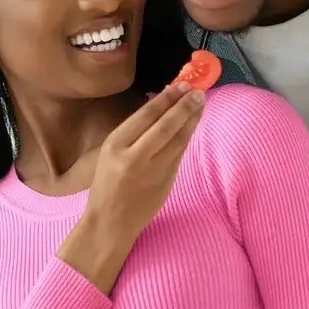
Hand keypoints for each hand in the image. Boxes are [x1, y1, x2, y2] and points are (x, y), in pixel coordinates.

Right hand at [57, 85, 205, 292]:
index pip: (145, 115)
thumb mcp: (110, 155)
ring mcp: (151, 171)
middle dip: (183, 106)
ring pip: (177, 140)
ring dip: (191, 120)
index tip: (180, 85)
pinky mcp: (165, 182)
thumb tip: (161, 107)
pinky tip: (192, 126)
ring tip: (200, 104)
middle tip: (198, 91)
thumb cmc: (107, 186)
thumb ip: (134, 134)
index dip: (166, 98)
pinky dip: (187, 138)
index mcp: (114, 145)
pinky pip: (179, 155)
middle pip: (164, 126)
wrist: (109, 223)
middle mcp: (133, 157)